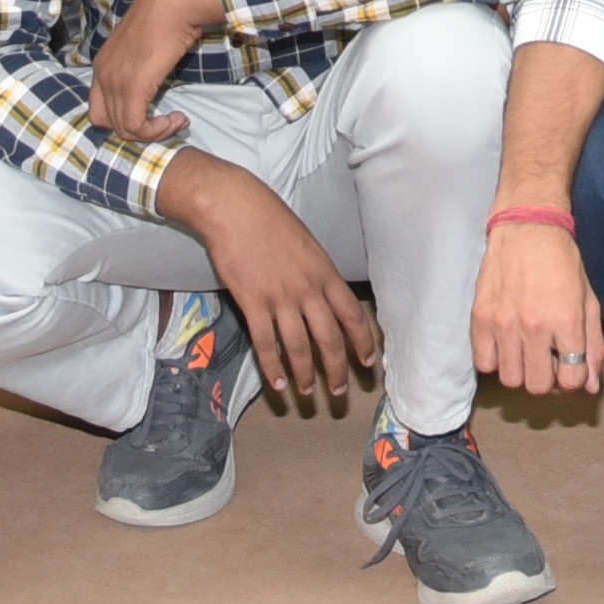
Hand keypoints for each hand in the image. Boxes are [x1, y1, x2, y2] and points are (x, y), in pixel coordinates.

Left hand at [89, 0, 229, 140]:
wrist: (174, 1)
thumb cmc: (166, 16)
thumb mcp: (144, 46)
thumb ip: (140, 66)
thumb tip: (151, 81)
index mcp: (102, 65)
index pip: (101, 107)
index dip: (125, 117)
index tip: (155, 112)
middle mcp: (102, 75)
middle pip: (106, 122)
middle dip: (136, 129)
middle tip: (163, 122)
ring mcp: (114, 82)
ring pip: (123, 129)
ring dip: (153, 132)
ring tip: (176, 121)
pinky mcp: (131, 88)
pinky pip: (136, 127)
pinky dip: (157, 131)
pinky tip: (177, 119)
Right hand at [159, 153, 373, 409]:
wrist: (234, 207)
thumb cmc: (269, 219)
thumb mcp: (306, 242)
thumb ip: (316, 272)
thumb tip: (323, 296)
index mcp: (325, 272)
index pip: (352, 315)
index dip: (363, 343)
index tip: (369, 364)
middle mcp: (307, 288)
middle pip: (329, 339)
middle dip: (337, 371)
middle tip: (340, 394)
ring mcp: (280, 297)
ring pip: (299, 347)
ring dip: (306, 376)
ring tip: (309, 395)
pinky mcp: (252, 302)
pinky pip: (266, 343)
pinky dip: (273, 368)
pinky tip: (279, 385)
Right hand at [473, 213, 603, 398]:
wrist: (527, 226)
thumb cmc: (562, 262)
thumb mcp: (588, 300)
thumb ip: (593, 346)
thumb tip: (591, 387)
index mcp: (567, 320)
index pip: (571, 380)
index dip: (572, 378)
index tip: (568, 365)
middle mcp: (534, 325)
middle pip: (538, 386)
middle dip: (545, 377)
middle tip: (545, 357)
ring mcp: (504, 322)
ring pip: (510, 379)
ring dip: (520, 370)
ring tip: (523, 349)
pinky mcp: (480, 317)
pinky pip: (483, 363)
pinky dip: (495, 359)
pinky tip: (504, 343)